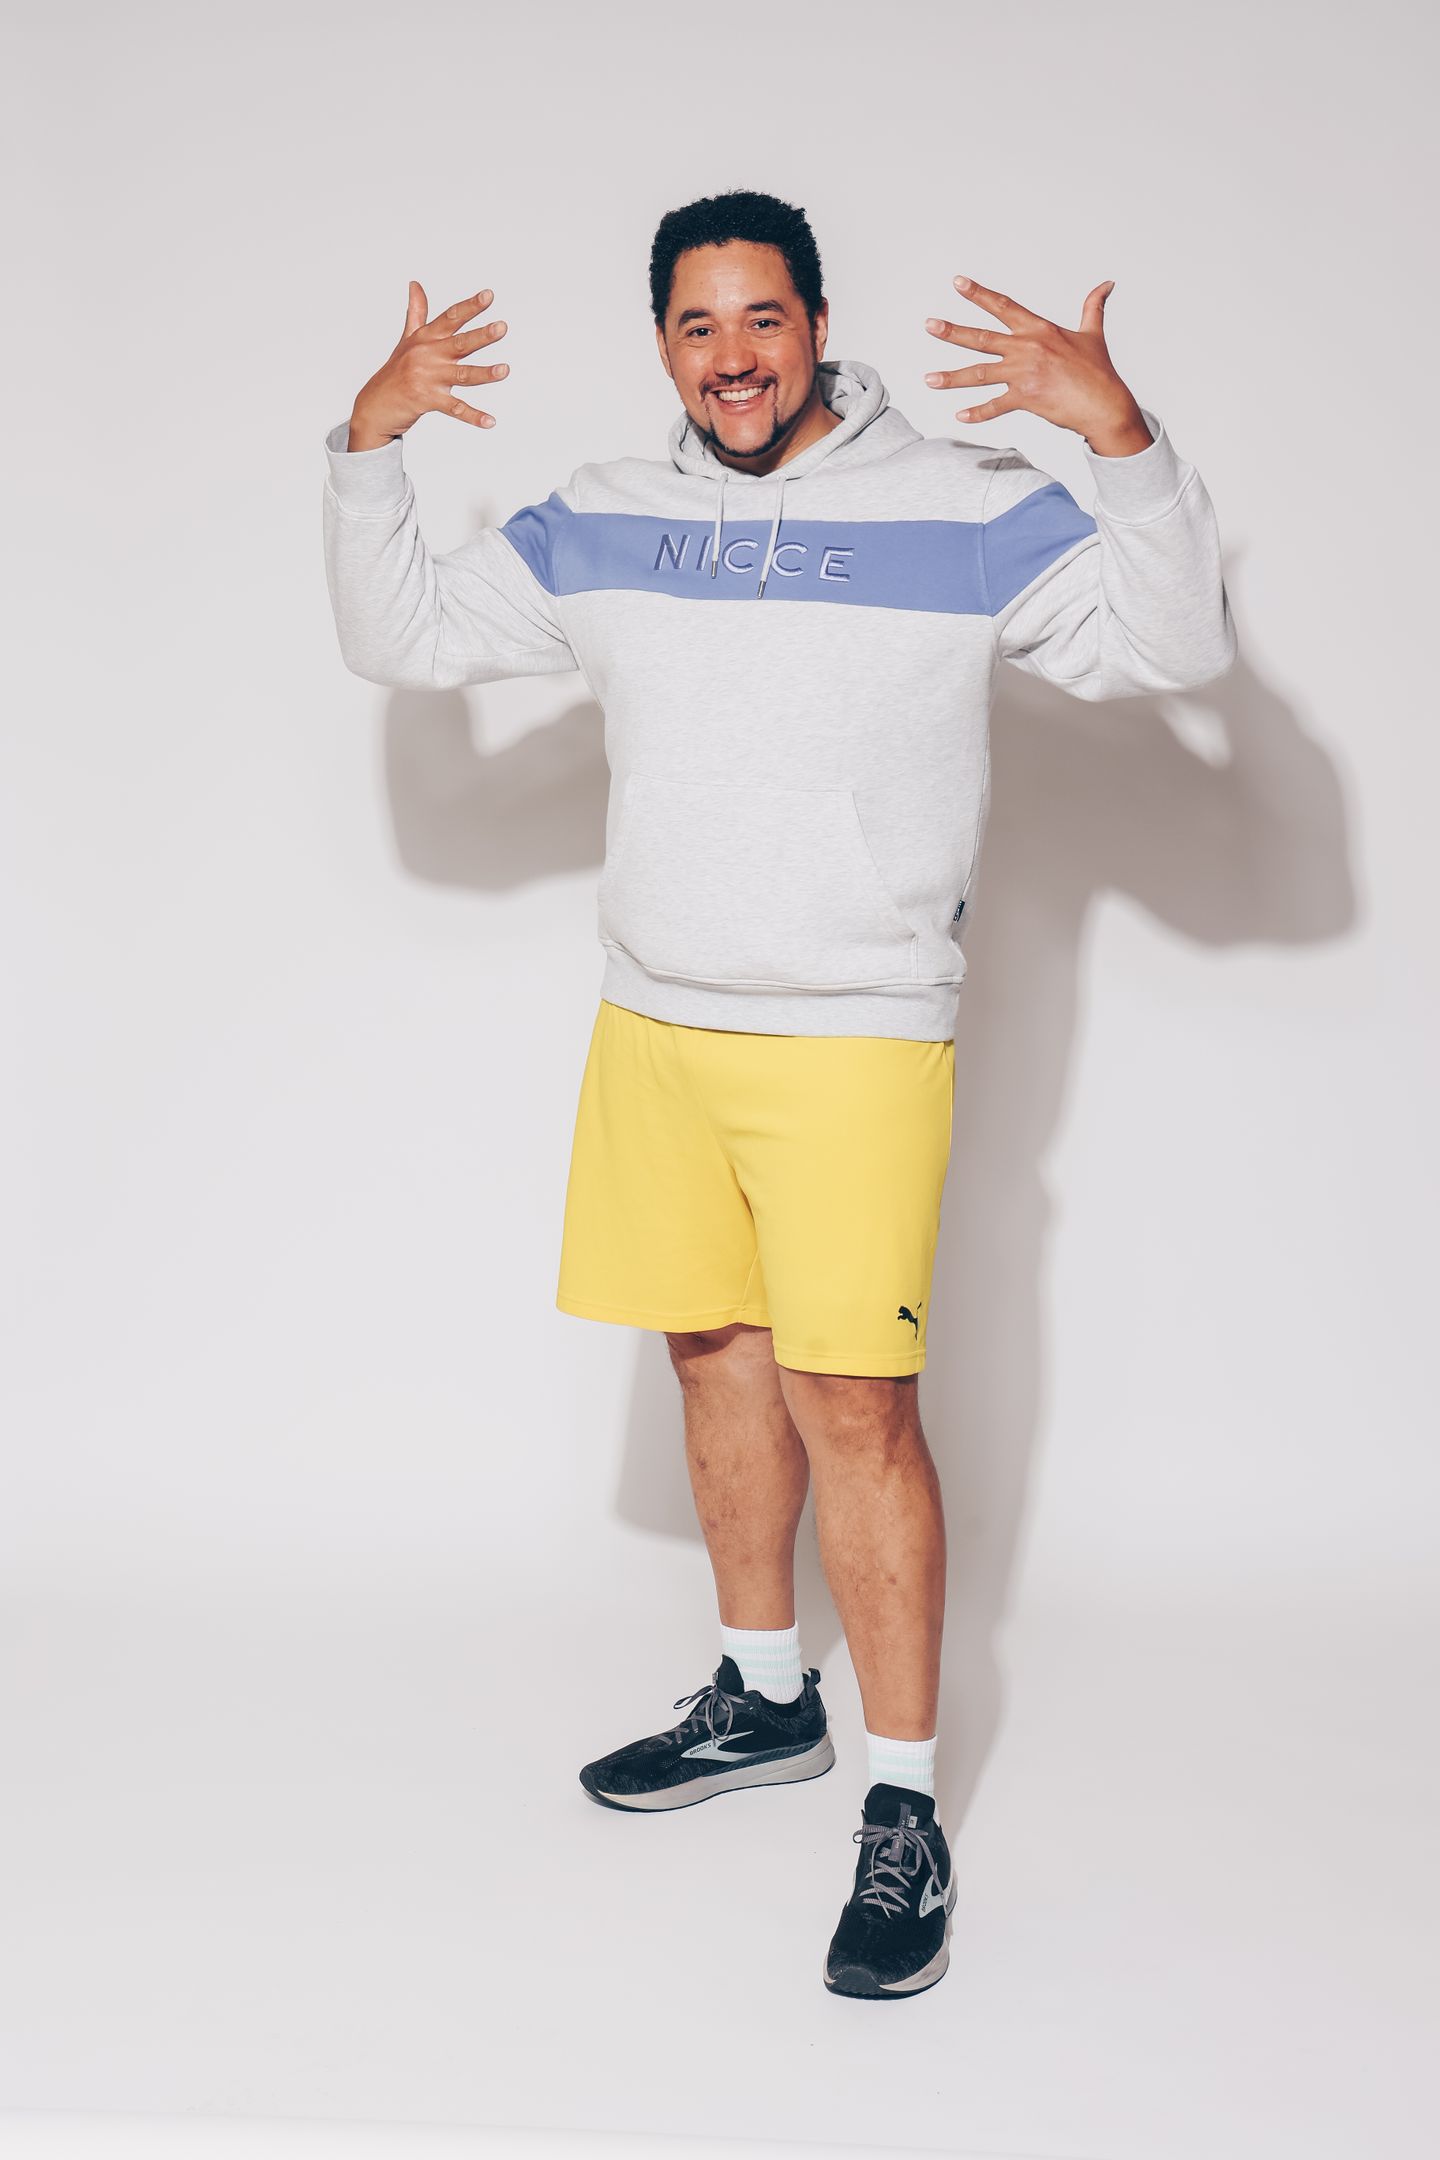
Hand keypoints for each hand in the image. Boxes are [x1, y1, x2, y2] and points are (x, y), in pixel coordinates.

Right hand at [347, 283, 509, 448]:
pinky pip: (455, 409)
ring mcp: (428, 378)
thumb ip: (417, 313)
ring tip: (505, 370)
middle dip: (481, 336)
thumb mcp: (406, 340)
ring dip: (484, 373)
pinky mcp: (427, 401)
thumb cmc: (395, 371)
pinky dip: (473, 416)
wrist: (374, 406)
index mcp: (425, 339)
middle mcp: (427, 355)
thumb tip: (415, 284)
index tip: (489, 295)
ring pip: (462, 375)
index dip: (470, 307)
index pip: (450, 318)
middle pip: (460, 343)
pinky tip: (490, 421)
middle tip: (502, 327)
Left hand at [923, 275, 1150, 455]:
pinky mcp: (1025, 398)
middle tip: (929, 325)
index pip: (1004, 306)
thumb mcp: (1093, 333)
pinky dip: (977, 414)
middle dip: (952, 331)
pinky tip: (960, 416)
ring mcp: (1023, 374)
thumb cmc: (1098, 372)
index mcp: (1039, 329)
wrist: (1104, 404)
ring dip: (951, 378)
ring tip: (929, 379)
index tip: (958, 283)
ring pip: (979, 374)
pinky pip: (994, 407)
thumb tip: (1107, 284)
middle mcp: (1027, 348)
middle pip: (981, 337)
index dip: (979, 293)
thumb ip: (1093, 307)